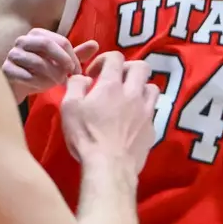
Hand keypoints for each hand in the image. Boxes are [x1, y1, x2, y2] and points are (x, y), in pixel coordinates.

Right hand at [2, 27, 99, 100]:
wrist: (18, 88)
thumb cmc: (42, 73)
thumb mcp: (60, 64)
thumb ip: (76, 54)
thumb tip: (95, 44)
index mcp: (38, 34)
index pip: (61, 41)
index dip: (73, 57)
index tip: (78, 72)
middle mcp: (23, 40)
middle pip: (47, 44)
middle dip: (63, 61)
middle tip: (70, 76)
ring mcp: (12, 54)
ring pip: (37, 62)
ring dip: (52, 75)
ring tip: (58, 83)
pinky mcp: (5, 70)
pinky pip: (25, 75)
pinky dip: (37, 83)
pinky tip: (41, 87)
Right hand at [60, 51, 159, 167]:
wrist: (110, 165)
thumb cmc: (86, 136)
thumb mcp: (69, 108)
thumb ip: (75, 86)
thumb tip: (84, 78)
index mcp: (112, 86)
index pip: (115, 57)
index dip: (104, 60)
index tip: (94, 74)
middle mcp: (133, 93)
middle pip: (142, 66)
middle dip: (128, 68)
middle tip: (115, 81)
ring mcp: (146, 110)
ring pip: (152, 87)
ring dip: (140, 87)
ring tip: (127, 98)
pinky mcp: (152, 127)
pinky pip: (153, 110)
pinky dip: (143, 109)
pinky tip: (133, 119)